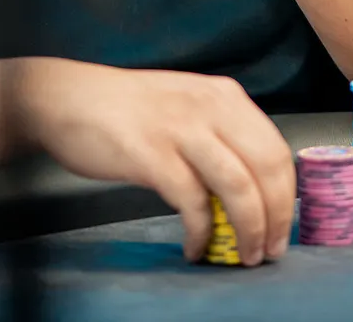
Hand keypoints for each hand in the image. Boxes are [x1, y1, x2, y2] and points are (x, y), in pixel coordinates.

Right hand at [13, 58, 294, 264]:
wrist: (66, 98)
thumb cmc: (126, 109)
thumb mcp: (187, 106)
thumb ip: (220, 135)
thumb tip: (251, 188)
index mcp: (225, 96)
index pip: (277, 149)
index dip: (286, 195)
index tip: (282, 227)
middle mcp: (210, 107)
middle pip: (267, 169)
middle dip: (275, 218)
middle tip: (270, 251)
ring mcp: (181, 129)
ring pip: (239, 188)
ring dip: (249, 230)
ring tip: (244, 255)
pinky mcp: (151, 155)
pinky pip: (193, 204)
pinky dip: (201, 233)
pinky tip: (194, 247)